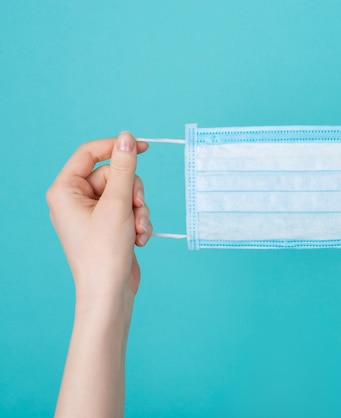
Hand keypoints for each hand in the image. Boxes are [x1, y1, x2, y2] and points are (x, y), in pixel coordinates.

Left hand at [47, 132, 151, 306]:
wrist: (109, 292)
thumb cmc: (104, 251)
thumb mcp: (117, 203)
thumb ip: (124, 168)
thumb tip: (127, 137)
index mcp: (65, 190)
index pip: (90, 154)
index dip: (117, 147)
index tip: (143, 147)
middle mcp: (76, 199)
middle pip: (115, 175)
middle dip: (132, 192)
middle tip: (136, 208)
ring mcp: (93, 213)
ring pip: (126, 193)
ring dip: (139, 210)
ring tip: (138, 230)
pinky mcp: (108, 225)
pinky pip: (129, 210)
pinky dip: (139, 222)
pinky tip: (139, 239)